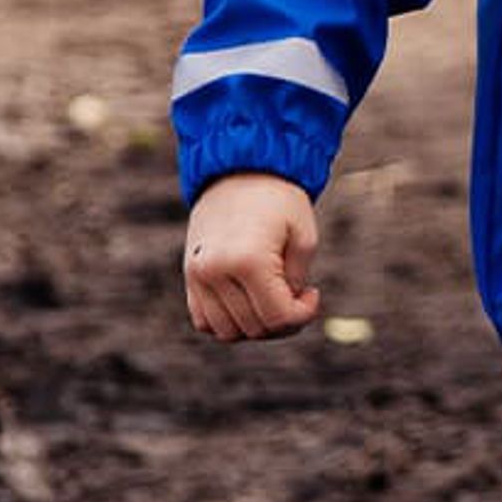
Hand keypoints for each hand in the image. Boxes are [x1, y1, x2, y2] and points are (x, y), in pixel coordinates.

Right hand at [184, 172, 320, 341]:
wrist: (238, 169)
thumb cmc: (279, 200)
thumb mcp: (304, 236)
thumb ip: (296, 281)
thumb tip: (284, 315)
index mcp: (248, 260)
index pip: (277, 318)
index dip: (303, 316)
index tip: (313, 293)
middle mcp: (215, 271)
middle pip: (254, 329)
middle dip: (283, 320)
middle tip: (297, 293)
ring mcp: (197, 276)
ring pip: (228, 332)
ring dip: (256, 325)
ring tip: (273, 297)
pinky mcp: (189, 276)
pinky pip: (204, 321)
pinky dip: (228, 322)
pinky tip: (248, 300)